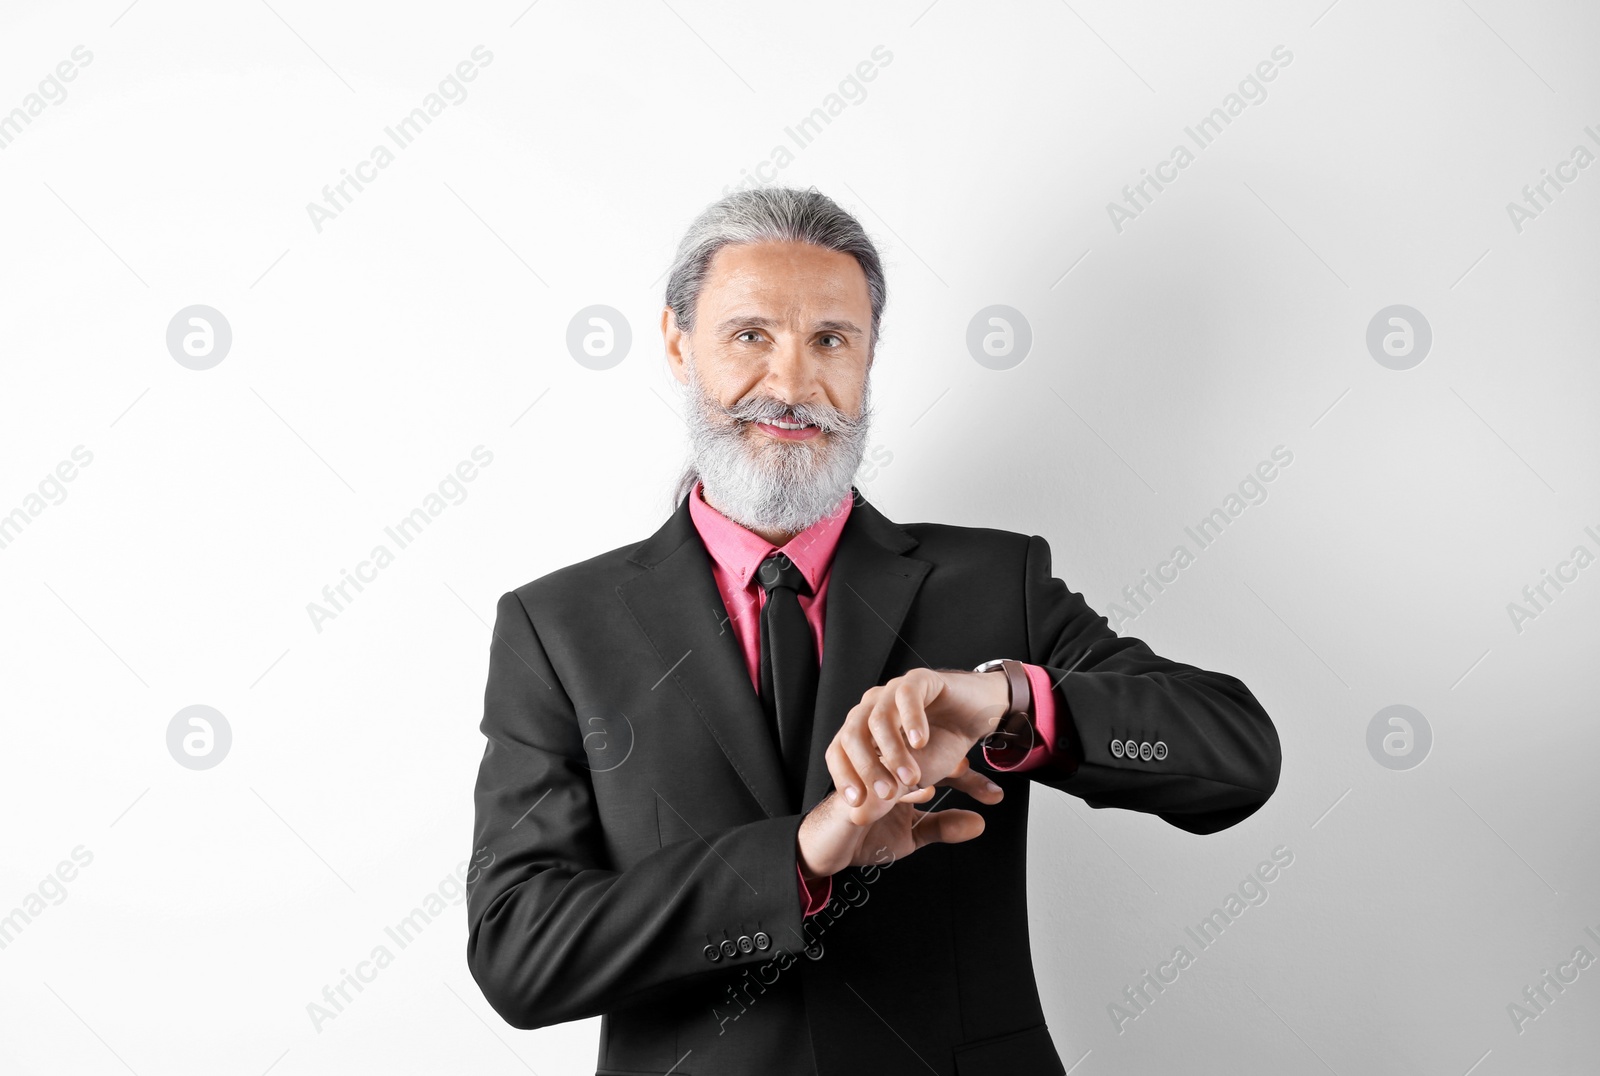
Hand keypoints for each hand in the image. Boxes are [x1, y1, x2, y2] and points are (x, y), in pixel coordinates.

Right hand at [796, 756, 1002, 881]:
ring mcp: (869, 774)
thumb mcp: (913, 834)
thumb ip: (943, 826)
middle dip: (955, 769)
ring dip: (924, 773)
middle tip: (984, 786)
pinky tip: (919, 793)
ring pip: (901, 762)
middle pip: (925, 758)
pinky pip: (880, 783)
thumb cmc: (866, 838)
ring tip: (940, 790)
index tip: (993, 794)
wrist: (826, 850)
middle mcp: (887, 767)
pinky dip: (902, 789)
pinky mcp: (853, 790)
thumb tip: (978, 823)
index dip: (967, 778)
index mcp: (902, 774)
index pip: (939, 767)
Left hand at [826, 668, 1011, 825]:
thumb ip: (889, 795)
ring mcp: (892, 691)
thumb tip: (858, 816)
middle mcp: (871, 708)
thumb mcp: (914, 777)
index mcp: (862, 730)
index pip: (838, 751)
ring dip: (893, 752)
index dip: (843, 776)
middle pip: (852, 736)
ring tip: (911, 777)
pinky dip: (911, 721)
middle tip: (886, 795)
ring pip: (879, 719)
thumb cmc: (942, 744)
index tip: (857, 803)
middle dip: (867, 769)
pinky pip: (906, 696)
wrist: (977, 716)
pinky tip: (919, 742)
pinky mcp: (918, 679)